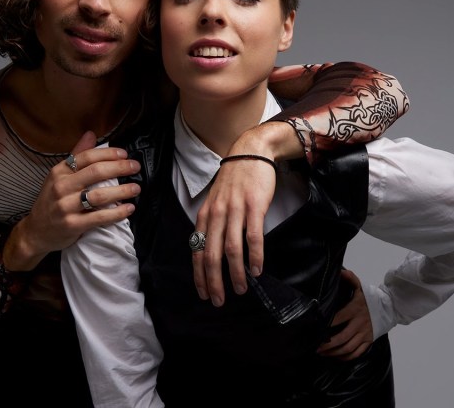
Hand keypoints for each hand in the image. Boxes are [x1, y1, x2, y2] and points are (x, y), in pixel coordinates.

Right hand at [2, 131, 141, 270]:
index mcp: (59, 172)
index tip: (124, 154)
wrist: (36, 231)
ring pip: (99, 195)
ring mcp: (66, 206)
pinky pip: (99, 217)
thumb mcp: (58, 176)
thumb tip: (91, 134)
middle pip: (95, 173)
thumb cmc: (51, 201)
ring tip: (136, 188)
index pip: (87, 157)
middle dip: (119, 168)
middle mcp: (61, 187)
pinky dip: (116, 213)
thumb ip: (77, 156)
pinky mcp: (72, 225)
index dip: (108, 153)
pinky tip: (128, 209)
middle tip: (135, 167)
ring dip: (122, 191)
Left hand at [193, 120, 302, 305]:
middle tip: (219, 300)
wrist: (250, 152)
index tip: (203, 293)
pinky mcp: (253, 206)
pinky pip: (253, 236)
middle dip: (213, 281)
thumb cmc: (234, 180)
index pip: (197, 250)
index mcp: (204, 215)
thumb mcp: (215, 201)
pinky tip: (257, 269)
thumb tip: (210, 251)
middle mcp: (216, 214)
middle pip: (211, 254)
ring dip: (235, 273)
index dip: (199, 275)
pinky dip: (254, 256)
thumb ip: (211, 224)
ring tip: (240, 289)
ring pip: (231, 249)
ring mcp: (235, 210)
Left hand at [316, 269, 373, 359]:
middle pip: (342, 338)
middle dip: (328, 345)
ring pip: (349, 348)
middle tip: (317, 347)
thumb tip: (341, 272)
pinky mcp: (369, 341)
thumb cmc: (370, 299)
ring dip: (335, 352)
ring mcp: (365, 334)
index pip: (339, 319)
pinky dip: (346, 357)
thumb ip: (351, 279)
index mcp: (355, 310)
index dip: (327, 325)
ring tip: (323, 353)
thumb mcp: (360, 288)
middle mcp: (359, 324)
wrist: (389, 308)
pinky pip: (357, 353)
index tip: (317, 329)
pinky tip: (337, 356)